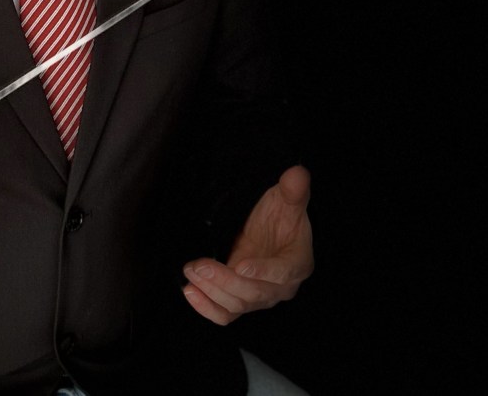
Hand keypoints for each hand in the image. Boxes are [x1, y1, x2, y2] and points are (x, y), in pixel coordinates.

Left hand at [182, 164, 312, 324]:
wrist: (270, 230)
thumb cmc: (281, 216)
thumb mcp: (287, 200)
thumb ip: (293, 190)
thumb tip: (297, 173)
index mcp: (297, 263)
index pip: (282, 273)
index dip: (263, 272)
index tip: (241, 266)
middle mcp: (279, 286)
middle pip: (254, 293)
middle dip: (225, 281)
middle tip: (199, 265)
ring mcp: (258, 296)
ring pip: (237, 304)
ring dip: (211, 290)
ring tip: (191, 270)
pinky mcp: (241, 300)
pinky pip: (225, 314)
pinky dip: (207, 308)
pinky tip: (190, 292)